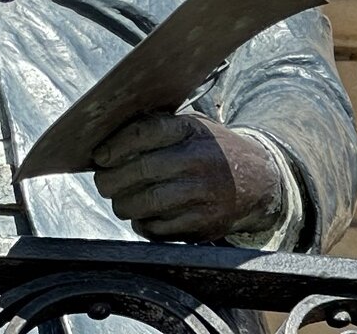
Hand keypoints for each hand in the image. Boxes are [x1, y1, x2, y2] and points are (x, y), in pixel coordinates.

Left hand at [90, 113, 286, 241]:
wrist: (257, 181)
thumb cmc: (209, 151)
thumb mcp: (191, 128)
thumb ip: (157, 129)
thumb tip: (106, 141)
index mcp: (191, 130)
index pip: (144, 133)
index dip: (115, 146)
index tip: (99, 157)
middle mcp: (198, 161)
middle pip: (140, 170)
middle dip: (111, 180)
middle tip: (103, 183)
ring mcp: (203, 194)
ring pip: (146, 203)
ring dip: (123, 204)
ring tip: (119, 201)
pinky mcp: (204, 224)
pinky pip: (160, 228)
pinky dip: (142, 224)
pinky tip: (141, 216)